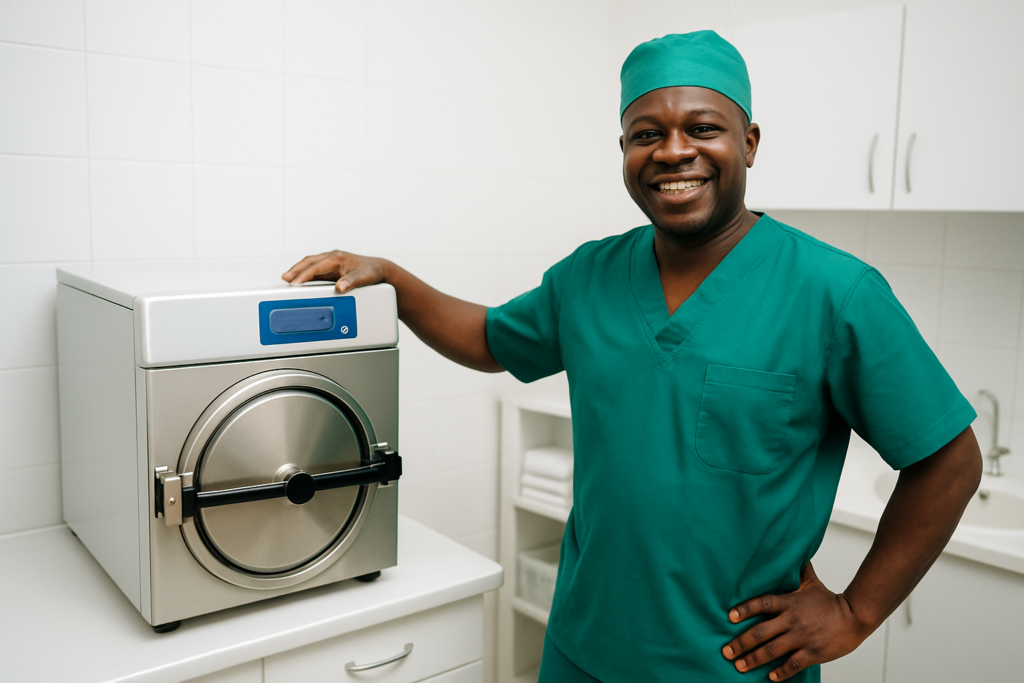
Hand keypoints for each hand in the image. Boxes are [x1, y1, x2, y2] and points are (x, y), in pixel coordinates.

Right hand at [282, 250, 387, 292]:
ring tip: (286, 279)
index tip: (294, 283)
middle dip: (296, 270)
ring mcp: (330, 262)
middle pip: (309, 262)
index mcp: (337, 257)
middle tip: (284, 279)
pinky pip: (314, 269)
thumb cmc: (372, 271)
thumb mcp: (365, 277)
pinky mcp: (330, 268)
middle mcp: (332, 257)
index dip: (304, 275)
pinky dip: (305, 274)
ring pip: (310, 264)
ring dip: (298, 271)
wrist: (378, 268)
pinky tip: (299, 280)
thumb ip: (352, 281)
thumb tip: (340, 287)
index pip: (316, 266)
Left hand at [721, 562, 871, 680]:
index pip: (762, 604)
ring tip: (739, 665)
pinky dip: (781, 672)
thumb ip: (798, 571)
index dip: (745, 609)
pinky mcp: (813, 653)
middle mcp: (792, 620)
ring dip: (753, 659)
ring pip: (772, 651)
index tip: (729, 617)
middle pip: (761, 632)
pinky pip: (793, 664)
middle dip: (741, 643)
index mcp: (789, 602)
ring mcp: (802, 638)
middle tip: (726, 651)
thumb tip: (791, 552)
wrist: (855, 617)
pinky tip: (770, 677)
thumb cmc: (830, 601)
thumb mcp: (812, 583)